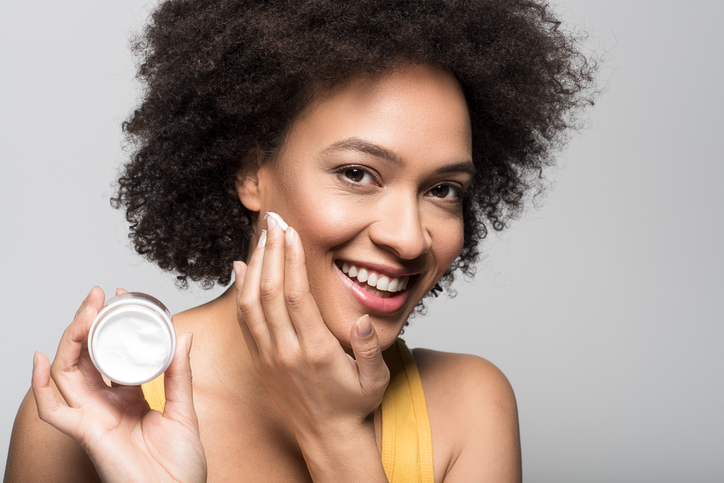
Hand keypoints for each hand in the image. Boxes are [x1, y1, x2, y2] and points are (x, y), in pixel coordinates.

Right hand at [32, 287, 206, 482]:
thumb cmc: (180, 465)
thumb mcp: (184, 410)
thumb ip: (180, 375)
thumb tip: (184, 335)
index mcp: (129, 397)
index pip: (113, 353)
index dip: (113, 325)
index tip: (122, 297)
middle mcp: (106, 404)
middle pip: (86, 357)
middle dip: (88, 323)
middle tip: (98, 295)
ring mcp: (93, 417)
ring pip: (67, 374)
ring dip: (71, 341)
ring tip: (83, 313)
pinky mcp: (87, 433)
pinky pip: (54, 411)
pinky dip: (40, 386)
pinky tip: (40, 358)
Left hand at [234, 218, 390, 448]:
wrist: (326, 438)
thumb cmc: (353, 406)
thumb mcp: (375, 380)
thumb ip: (369, 349)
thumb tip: (360, 321)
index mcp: (315, 351)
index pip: (295, 295)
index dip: (290, 259)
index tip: (291, 232)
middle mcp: (286, 351)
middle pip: (269, 292)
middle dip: (271, 251)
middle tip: (274, 221)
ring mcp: (268, 356)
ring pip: (250, 304)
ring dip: (254, 266)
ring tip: (260, 236)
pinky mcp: (259, 361)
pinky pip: (243, 321)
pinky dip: (239, 291)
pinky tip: (241, 268)